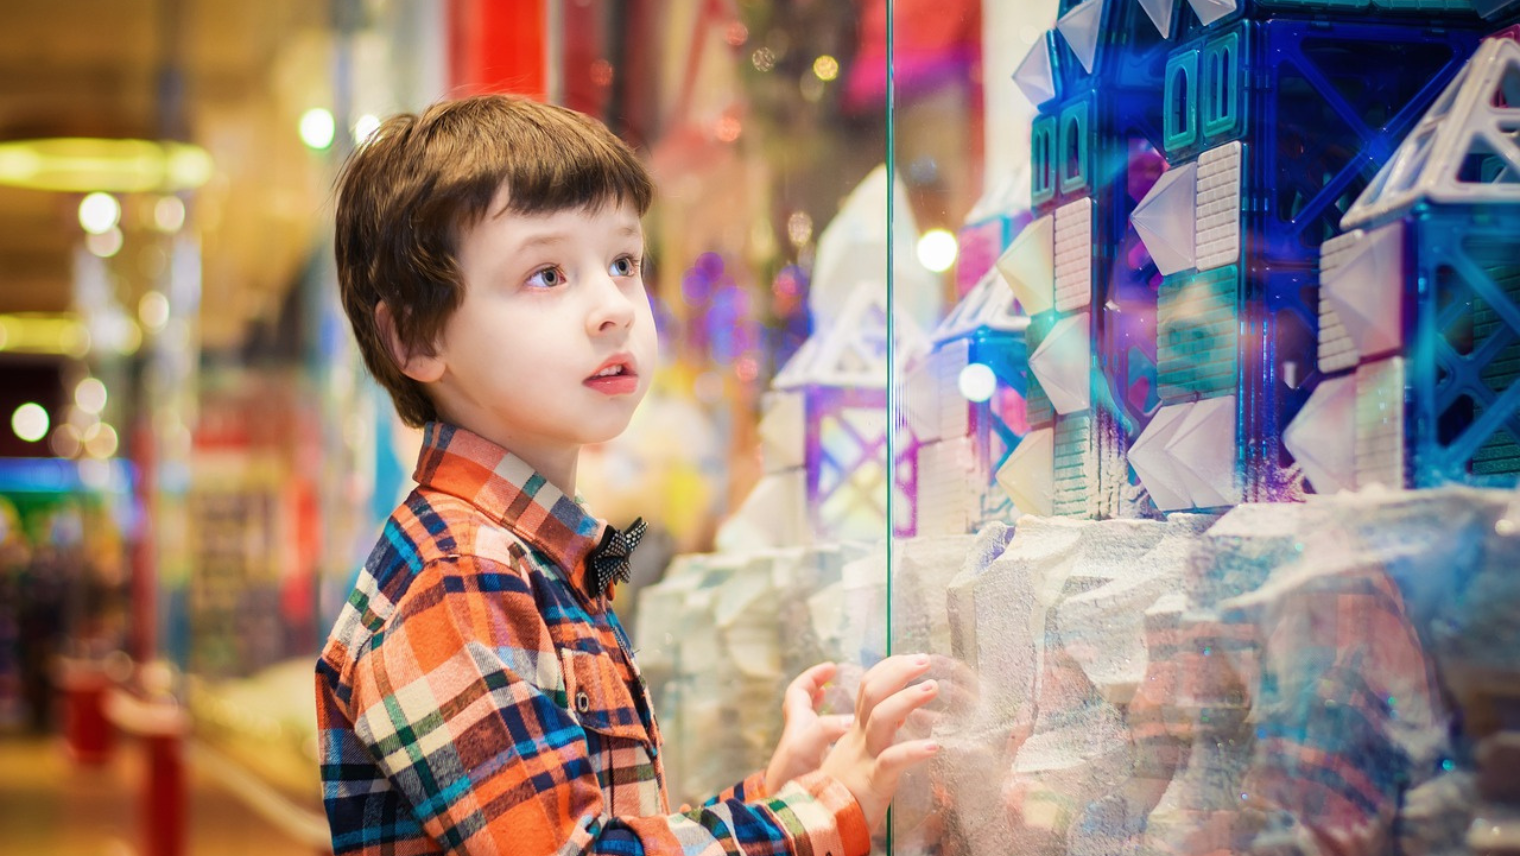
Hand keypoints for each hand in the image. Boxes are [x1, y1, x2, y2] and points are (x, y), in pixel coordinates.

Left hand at [765, 662, 853, 794]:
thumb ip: (824, 730)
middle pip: (807, 705)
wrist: (783, 816)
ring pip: (820, 726)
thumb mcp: (802, 748)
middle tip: (845, 685)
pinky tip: (862, 742)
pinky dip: (844, 740)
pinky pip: (830, 748)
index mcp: (796, 724)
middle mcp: (800, 736)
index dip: (813, 675)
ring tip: (862, 709)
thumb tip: (850, 720)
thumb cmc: (788, 779)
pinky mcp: (817, 771)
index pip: (799, 690)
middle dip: (824, 691)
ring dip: (837, 714)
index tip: (831, 668)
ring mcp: (807, 755)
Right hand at [818, 654, 940, 830]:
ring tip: (932, 687)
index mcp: (854, 731)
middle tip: (925, 660)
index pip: (868, 687)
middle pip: (872, 692)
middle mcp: (857, 739)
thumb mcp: (857, 757)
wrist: (820, 825)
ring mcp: (864, 758)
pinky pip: (892, 761)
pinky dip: (913, 752)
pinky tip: (935, 747)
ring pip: (881, 718)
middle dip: (899, 671)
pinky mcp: (873, 782)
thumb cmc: (844, 793)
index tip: (911, 658)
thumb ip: (876, 734)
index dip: (889, 668)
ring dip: (908, 699)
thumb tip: (902, 713)